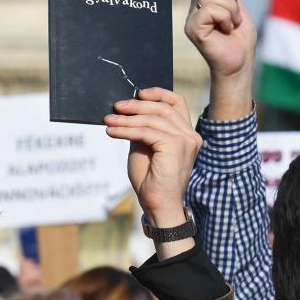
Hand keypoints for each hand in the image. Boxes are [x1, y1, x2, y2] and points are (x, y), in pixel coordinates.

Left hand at [104, 88, 201, 255]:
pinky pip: (147, 132)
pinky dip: (127, 130)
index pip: (176, 104)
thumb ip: (141, 130)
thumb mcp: (144, 148)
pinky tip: (112, 132)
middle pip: (163, 108)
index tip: (139, 93)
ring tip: (108, 120)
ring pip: (153, 119)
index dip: (158, 94)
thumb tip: (126, 112)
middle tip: (116, 107)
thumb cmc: (151, 181)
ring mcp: (185, 141)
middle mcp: (190, 135)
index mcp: (186, 134)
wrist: (158, 206)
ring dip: (127, 119)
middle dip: (136, 105)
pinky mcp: (175, 147)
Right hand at [186, 0, 256, 120]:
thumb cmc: (240, 37)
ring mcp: (191, 19)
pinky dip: (226, 18)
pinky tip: (226, 30)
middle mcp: (193, 8)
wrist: (241, 61)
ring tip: (231, 24)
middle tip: (234, 16)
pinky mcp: (192, 29)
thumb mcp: (236, 6)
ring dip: (231, 9)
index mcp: (201, 1)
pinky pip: (210, 10)